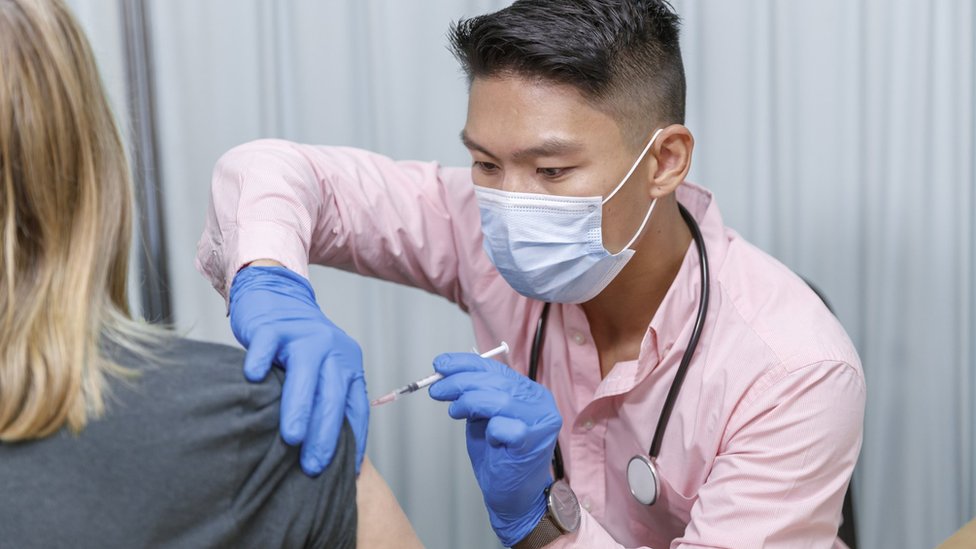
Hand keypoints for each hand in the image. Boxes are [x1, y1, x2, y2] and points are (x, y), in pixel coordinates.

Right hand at [229, 266, 367, 475]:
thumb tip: (323, 453)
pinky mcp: (273, 326)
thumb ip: (324, 401)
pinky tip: (253, 379)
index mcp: (346, 364)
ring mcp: (302, 335)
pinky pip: (267, 345)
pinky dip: (261, 361)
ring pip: (305, 373)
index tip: (349, 471)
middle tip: (313, 465)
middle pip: (331, 395)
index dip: (354, 439)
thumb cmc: (297, 345)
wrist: (276, 295)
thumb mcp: (320, 370)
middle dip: (325, 433)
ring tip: (292, 438)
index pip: (355, 407)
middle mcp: (330, 349)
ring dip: (299, 407)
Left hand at [428, 353, 561, 546]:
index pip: (496, 369)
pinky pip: (503, 426)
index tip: (440, 365)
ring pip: (499, 399)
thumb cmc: (500, 457)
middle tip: (438, 389)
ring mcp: (540, 422)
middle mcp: (539, 403)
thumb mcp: (483, 417)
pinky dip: (489, 429)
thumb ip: (474, 395)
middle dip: (460, 382)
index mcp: (530, 393)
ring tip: (455, 411)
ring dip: (470, 402)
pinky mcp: (533, 442)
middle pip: (496, 381)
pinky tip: (488, 438)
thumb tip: (446, 373)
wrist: (514, 496)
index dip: (465, 363)